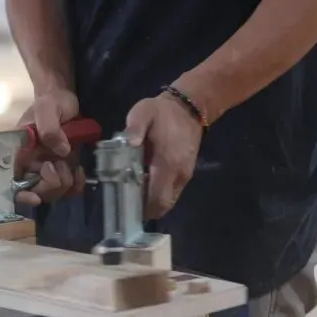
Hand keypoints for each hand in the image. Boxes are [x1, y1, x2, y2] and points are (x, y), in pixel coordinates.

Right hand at [14, 89, 85, 205]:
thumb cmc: (51, 101)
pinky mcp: (64, 168)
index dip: (22, 196)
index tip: (36, 198)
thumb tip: (61, 152)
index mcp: (22, 154)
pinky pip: (69, 188)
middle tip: (61, 165)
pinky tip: (79, 171)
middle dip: (53, 185)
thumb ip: (49, 129)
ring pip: (56, 193)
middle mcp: (33, 165)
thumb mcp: (47, 110)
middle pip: (38, 192)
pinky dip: (76, 184)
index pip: (14, 183)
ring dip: (66, 183)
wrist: (64, 97)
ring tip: (71, 164)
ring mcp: (49, 168)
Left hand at [124, 93, 203, 219]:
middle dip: (146, 209)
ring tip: (133, 193)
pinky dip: (159, 193)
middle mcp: (179, 175)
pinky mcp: (186, 172)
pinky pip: (172, 191)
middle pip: (164, 205)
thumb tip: (128, 144)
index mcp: (168, 164)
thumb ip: (134, 129)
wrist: (190, 107)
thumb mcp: (143, 113)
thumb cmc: (162, 112)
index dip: (143, 209)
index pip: (157, 198)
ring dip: (152, 201)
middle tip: (126, 202)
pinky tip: (144, 184)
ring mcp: (185, 175)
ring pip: (169, 200)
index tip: (126, 208)